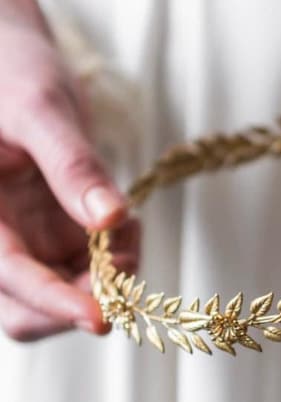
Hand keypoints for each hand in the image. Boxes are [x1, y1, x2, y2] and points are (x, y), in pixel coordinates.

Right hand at [0, 1, 137, 341]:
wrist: (15, 64)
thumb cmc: (11, 72)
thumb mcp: (41, 109)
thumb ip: (72, 166)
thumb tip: (109, 219)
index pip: (9, 276)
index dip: (54, 302)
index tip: (101, 318)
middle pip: (28, 308)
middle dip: (82, 299)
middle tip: (126, 264)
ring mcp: (24, 240)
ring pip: (63, 293)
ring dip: (107, 279)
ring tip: (129, 228)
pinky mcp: (51, 236)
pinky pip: (85, 269)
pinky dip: (116, 258)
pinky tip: (126, 224)